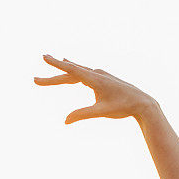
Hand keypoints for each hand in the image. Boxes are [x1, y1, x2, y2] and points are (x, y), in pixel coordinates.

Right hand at [34, 55, 156, 123]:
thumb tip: (65, 121)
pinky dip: (74, 70)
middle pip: (70, 73)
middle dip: (53, 75)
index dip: (56, 65)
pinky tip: (72, 66)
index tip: (44, 57)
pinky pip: (84, 72)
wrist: (143, 103)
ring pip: (77, 71)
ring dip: (64, 68)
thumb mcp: (102, 112)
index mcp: (94, 79)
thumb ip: (82, 115)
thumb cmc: (123, 107)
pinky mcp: (103, 79)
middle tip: (35, 80)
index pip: (71, 70)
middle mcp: (96, 73)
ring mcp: (100, 75)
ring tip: (53, 61)